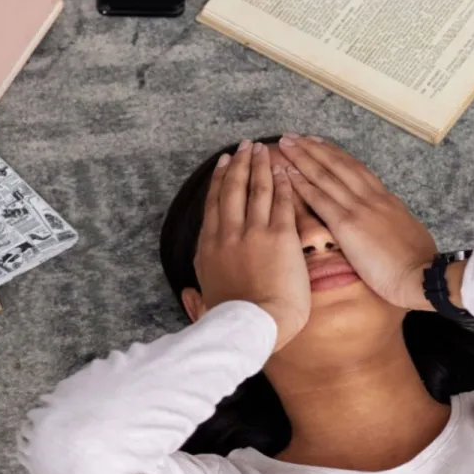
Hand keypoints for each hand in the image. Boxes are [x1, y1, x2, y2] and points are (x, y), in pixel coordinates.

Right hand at [195, 140, 310, 350]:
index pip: (213, 205)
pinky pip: (282, 202)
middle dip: (239, 164)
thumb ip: (197, 296)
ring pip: (256, 189)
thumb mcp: (205, 306)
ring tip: (264, 150)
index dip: (218, 181)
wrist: (254, 326)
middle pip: (233, 189)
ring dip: (260, 166)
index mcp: (208, 249)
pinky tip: (286, 173)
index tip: (222, 164)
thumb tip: (188, 295)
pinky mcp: (280, 236)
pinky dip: (283, 185)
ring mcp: (253, 233)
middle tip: (245, 146)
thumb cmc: (232, 324)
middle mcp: (227, 234)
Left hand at [277, 135, 436, 309]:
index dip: (335, 154)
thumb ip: (393, 224)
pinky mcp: (348, 226)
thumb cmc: (419, 265)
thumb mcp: (408, 234)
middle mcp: (372, 197)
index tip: (318, 143)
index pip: (356, 169)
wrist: (422, 275)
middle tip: (294, 136)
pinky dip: (303, 185)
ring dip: (303, 158)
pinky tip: (289, 174)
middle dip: (314, 148)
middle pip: (338, 164)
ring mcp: (359, 209)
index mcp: (386, 200)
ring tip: (285, 145)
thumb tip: (389, 224)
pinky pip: (321, 200)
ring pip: (326, 176)